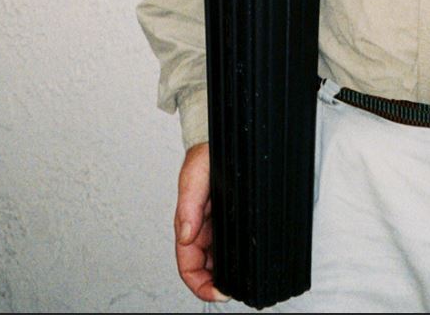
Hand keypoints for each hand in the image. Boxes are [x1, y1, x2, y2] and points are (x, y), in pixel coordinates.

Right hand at [174, 142, 228, 301]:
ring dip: (224, 271)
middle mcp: (200, 226)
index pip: (188, 265)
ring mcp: (215, 224)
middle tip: (232, 289)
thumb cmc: (206, 154)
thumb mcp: (194, 177)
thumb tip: (186, 234)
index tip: (218, 292)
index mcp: (188, 222)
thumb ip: (189, 206)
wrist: (221, 138)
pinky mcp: (228, 218)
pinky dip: (234, 256)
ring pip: (216, 259)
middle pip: (203, 268)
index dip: (200, 284)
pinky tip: (244, 258)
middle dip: (214, 283)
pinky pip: (228, 244)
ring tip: (240, 278)